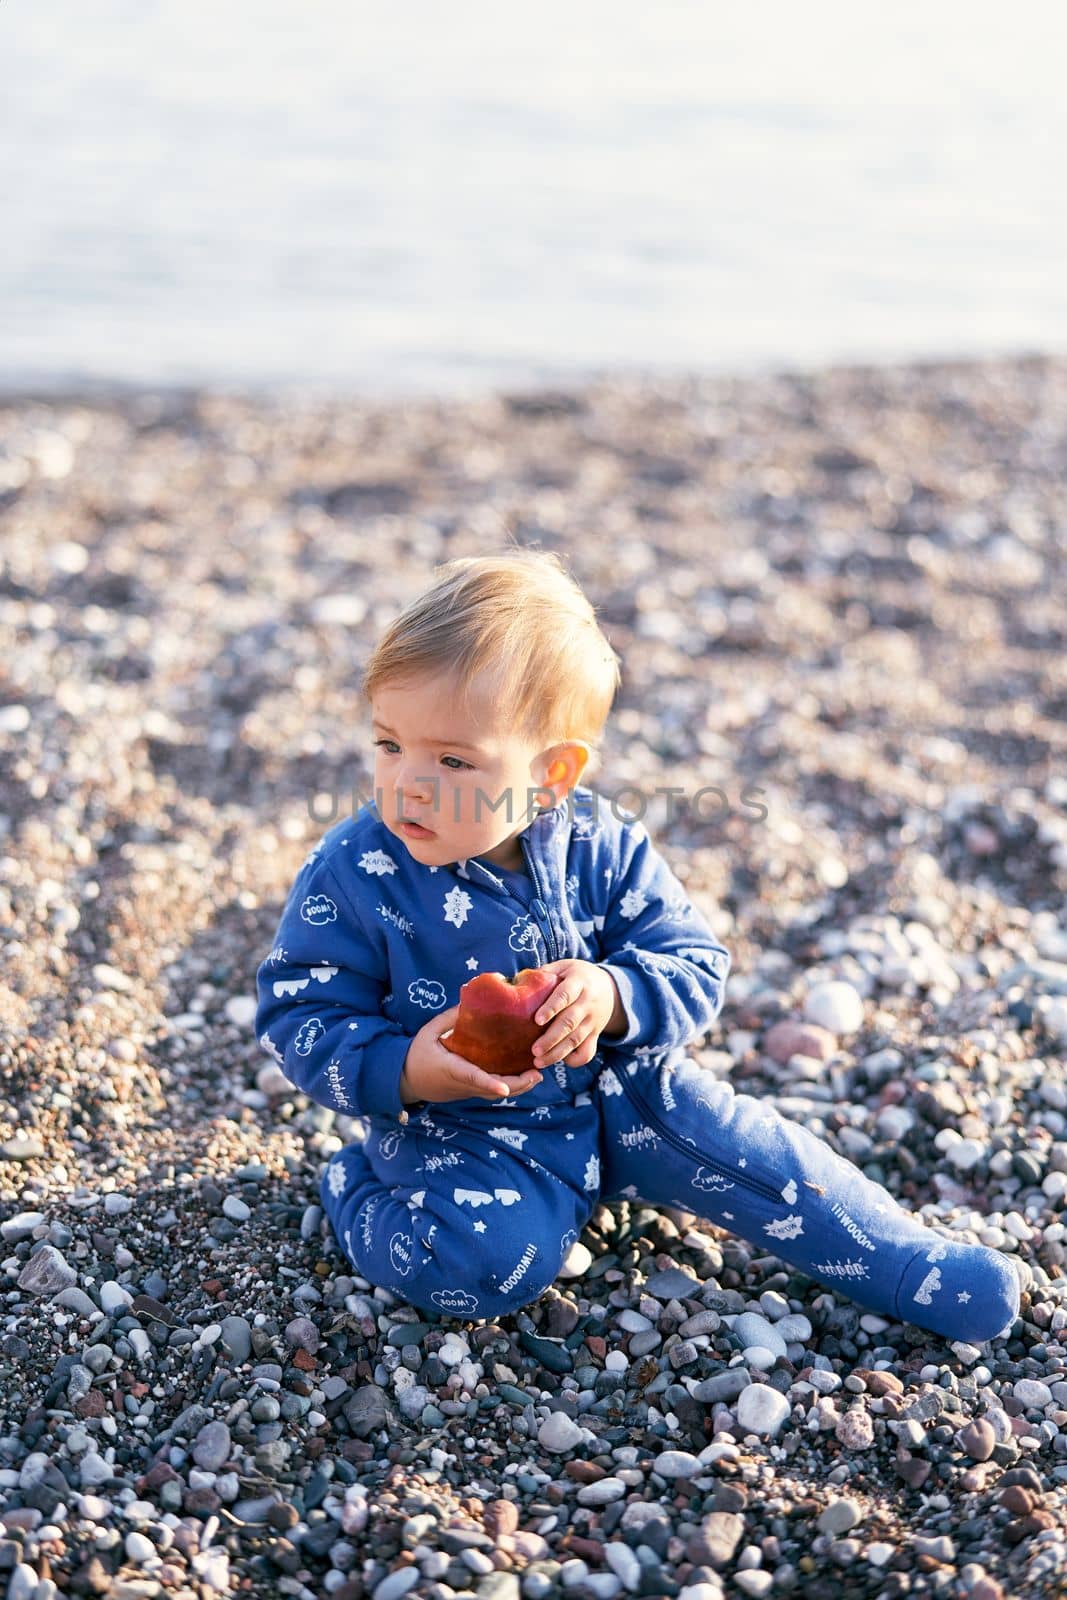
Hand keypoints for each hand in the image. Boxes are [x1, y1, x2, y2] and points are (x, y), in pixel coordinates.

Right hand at [400, 1005, 543, 1103]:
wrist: (406, 1080)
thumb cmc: (417, 1053)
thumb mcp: (428, 1032)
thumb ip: (449, 1018)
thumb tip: (470, 1000)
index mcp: (450, 1069)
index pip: (472, 1078)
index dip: (489, 1084)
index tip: (505, 1088)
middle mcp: (462, 1083)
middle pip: (492, 1090)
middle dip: (517, 1085)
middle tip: (537, 1073)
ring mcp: (467, 1090)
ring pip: (495, 1093)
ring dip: (518, 1087)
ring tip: (538, 1074)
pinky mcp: (471, 1091)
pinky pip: (492, 1091)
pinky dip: (511, 1085)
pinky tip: (525, 1074)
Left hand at [531, 960, 621, 1067]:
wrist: (608, 987)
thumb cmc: (576, 976)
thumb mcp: (563, 967)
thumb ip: (543, 974)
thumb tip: (513, 981)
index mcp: (578, 982)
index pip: (565, 995)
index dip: (552, 1008)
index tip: (537, 1020)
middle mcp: (587, 1002)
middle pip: (570, 1022)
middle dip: (551, 1038)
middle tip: (534, 1050)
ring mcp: (592, 1020)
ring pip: (576, 1040)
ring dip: (557, 1053)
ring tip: (539, 1061)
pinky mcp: (595, 1034)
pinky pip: (588, 1051)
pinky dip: (575, 1060)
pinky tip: (559, 1060)